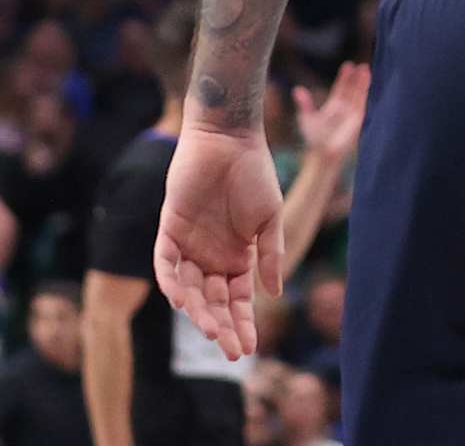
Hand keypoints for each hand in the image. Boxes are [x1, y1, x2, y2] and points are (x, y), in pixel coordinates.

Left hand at [153, 126, 283, 360]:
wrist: (229, 139)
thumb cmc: (254, 173)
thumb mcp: (269, 218)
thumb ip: (269, 254)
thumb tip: (273, 294)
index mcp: (238, 255)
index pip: (238, 299)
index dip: (243, 323)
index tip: (249, 348)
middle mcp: (211, 256)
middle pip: (213, 301)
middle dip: (221, 326)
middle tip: (229, 351)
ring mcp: (189, 245)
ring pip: (188, 289)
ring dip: (198, 311)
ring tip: (210, 330)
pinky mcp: (169, 229)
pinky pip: (165, 263)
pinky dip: (170, 282)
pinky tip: (180, 300)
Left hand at [294, 61, 370, 164]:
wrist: (323, 152)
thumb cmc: (314, 138)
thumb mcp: (307, 118)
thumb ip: (305, 103)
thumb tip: (297, 89)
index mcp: (334, 106)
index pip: (341, 88)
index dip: (344, 77)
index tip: (348, 65)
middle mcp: (345, 108)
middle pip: (352, 89)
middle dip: (356, 77)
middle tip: (360, 65)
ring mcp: (352, 112)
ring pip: (359, 93)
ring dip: (363, 82)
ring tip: (366, 68)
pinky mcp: (358, 118)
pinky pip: (364, 102)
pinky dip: (367, 92)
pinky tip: (369, 84)